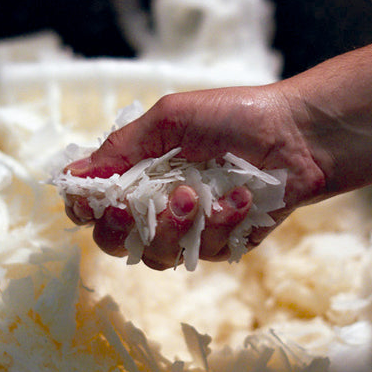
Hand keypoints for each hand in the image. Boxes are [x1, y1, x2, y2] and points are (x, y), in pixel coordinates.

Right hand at [61, 83, 327, 268]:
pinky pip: (204, 252)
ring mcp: (190, 228)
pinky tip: (240, 198)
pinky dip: (222, 224)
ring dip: (175, 226)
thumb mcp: (171, 119)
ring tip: (200, 195)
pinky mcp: (223, 244)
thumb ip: (123, 147)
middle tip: (132, 208)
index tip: (94, 201)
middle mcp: (158, 204)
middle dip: (120, 227)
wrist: (298, 134)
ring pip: (156, 255)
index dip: (86, 209)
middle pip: (115, 241)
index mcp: (140, 172)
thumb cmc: (235, 116)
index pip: (95, 204)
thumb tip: (73, 176)